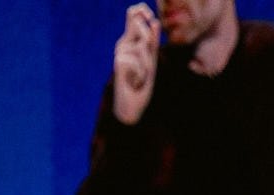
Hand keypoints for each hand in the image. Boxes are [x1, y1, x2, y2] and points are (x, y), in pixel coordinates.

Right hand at [113, 4, 161, 125]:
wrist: (131, 103)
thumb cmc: (142, 82)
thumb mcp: (151, 60)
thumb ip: (151, 41)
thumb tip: (155, 20)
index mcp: (132, 41)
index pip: (134, 19)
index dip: (140, 12)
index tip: (148, 12)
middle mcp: (124, 44)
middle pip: (137, 27)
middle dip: (148, 36)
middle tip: (147, 60)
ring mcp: (120, 52)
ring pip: (142, 48)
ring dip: (148, 65)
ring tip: (141, 75)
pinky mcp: (118, 62)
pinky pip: (137, 62)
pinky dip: (141, 73)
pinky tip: (134, 80)